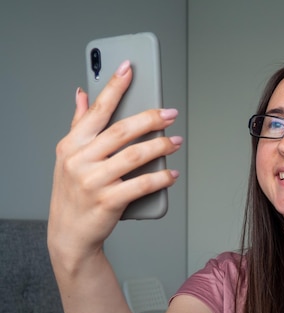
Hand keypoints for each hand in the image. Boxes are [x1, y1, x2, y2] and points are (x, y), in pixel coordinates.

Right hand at [48, 61, 181, 263]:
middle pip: (121, 131)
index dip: (114, 87)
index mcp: (71, 145)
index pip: (97, 110)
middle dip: (150, 119)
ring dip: (160, 146)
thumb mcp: (68, 157)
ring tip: (176, 142)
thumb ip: (78, 125)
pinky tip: (172, 173)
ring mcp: (93, 182)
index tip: (129, 68)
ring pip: (135, 156)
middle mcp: (79, 160)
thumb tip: (82, 93)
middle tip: (170, 114)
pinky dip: (161, 178)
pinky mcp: (108, 202)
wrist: (69, 234)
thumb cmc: (72, 192)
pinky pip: (141, 185)